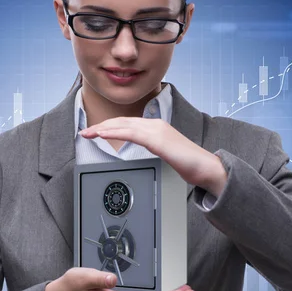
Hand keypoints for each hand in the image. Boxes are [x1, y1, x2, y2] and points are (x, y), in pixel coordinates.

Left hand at [79, 117, 227, 196]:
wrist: (206, 168)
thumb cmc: (190, 164)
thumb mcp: (168, 153)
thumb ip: (156, 149)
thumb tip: (147, 153)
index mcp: (157, 127)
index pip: (128, 123)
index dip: (110, 126)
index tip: (96, 132)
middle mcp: (155, 124)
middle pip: (122, 122)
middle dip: (101, 126)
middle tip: (85, 131)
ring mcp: (156, 131)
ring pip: (123, 126)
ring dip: (102, 129)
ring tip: (88, 133)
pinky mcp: (157, 140)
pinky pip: (130, 134)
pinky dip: (114, 133)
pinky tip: (102, 135)